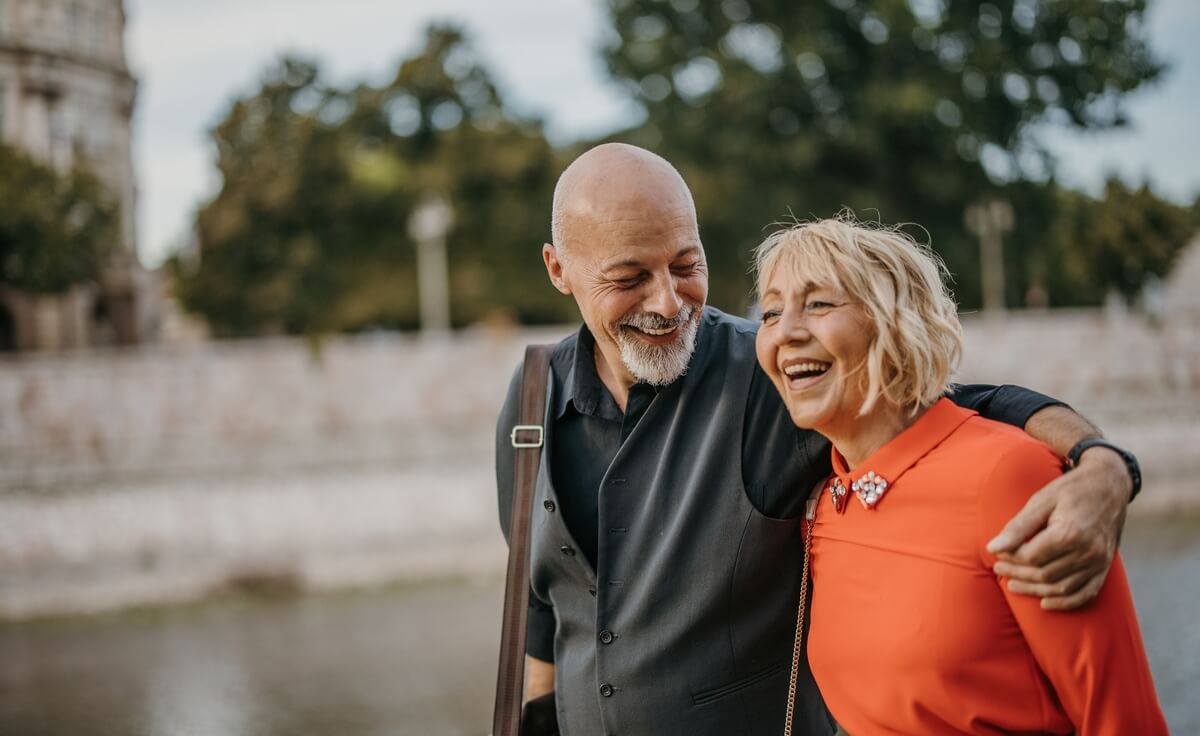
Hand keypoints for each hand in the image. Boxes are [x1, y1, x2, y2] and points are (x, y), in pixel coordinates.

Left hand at [986, 447, 1130, 609]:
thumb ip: (1018, 527)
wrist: (1108, 485)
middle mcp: (1088, 551)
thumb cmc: (1070, 490)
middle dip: (1017, 575)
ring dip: (1034, 591)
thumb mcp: (1041, 501)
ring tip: (1013, 585)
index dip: (1010, 558)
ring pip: (1061, 588)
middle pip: (1044, 574)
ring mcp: (1099, 562)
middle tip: (999, 570)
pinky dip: (1065, 602)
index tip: (997, 553)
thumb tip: (992, 548)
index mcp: (1070, 532)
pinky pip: (1086, 593)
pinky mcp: (1105, 567)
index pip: (1031, 556)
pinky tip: (1045, 603)